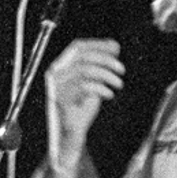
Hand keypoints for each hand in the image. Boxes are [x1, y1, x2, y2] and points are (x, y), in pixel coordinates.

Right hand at [45, 38, 123, 170]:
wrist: (71, 133)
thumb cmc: (81, 107)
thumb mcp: (92, 82)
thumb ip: (99, 65)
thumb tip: (113, 46)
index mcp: (61, 67)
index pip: (78, 46)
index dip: (98, 44)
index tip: (116, 49)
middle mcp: (55, 74)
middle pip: (83, 56)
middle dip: (106, 60)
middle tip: (121, 70)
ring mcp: (56, 87)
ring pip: (85, 70)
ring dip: (107, 76)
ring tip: (118, 84)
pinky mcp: (61, 100)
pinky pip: (84, 87)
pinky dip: (101, 88)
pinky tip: (108, 95)